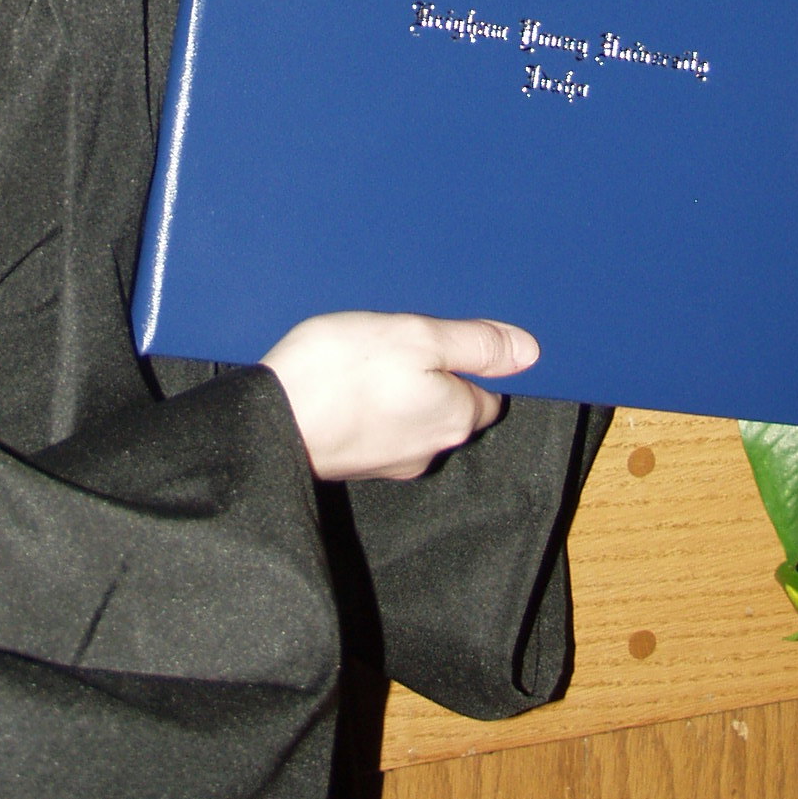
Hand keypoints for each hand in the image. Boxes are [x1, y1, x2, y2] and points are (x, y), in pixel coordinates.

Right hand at [261, 311, 537, 481]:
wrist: (269, 420)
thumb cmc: (341, 373)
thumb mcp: (417, 336)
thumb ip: (475, 344)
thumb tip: (528, 351)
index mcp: (454, 418)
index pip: (489, 394)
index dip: (472, 362)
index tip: (445, 338)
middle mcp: (429, 449)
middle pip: (449, 405)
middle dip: (433, 375)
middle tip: (400, 340)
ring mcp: (389, 461)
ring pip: (411, 416)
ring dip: (399, 389)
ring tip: (367, 356)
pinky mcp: (355, 462)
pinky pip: (378, 426)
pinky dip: (370, 405)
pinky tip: (345, 380)